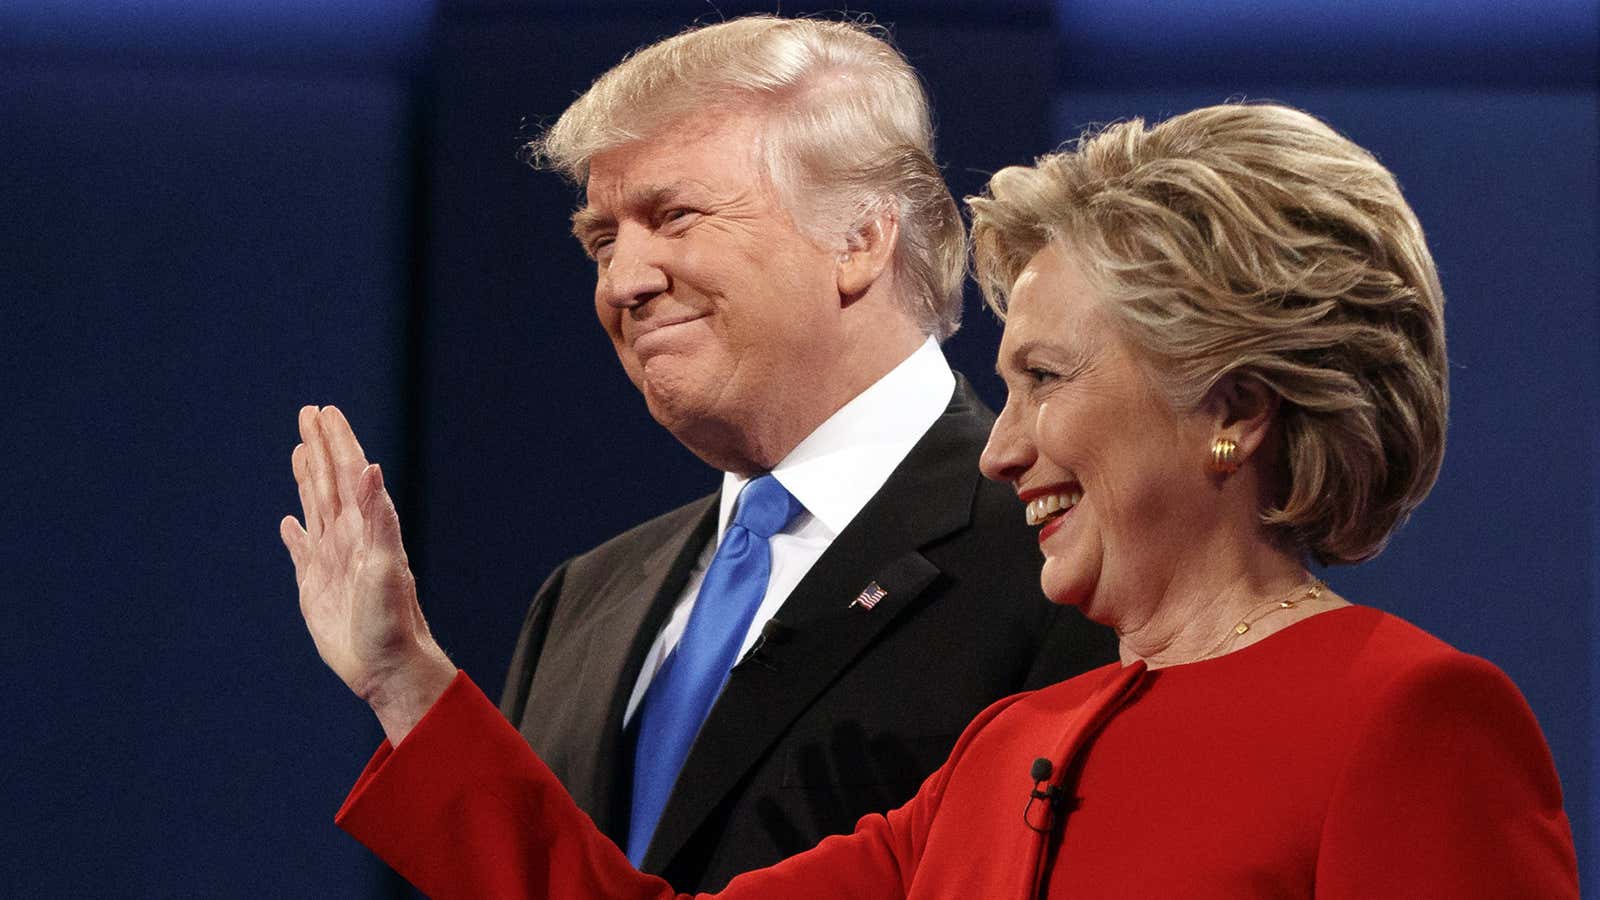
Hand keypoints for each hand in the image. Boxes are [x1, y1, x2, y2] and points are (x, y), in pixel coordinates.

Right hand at [280, 405, 454, 742]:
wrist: (387, 665)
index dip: (338, 441)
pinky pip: (302, 551)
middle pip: (330, 481)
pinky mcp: (316, 587)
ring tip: (300, 451)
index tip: (325, 411)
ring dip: (308, 478)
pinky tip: (289, 523)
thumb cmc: (392, 620)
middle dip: (320, 447)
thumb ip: (377, 516)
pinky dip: (295, 534)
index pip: (349, 472)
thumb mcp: (385, 564)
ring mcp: (331, 561)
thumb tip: (370, 466)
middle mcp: (348, 538)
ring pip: (316, 507)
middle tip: (308, 413)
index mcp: (365, 528)